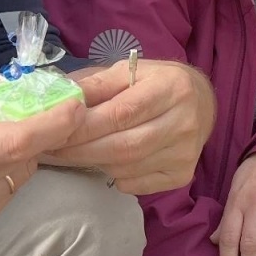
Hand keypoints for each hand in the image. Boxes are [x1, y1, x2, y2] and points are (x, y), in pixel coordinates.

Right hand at [0, 77, 84, 250]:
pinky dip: (6, 170)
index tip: (75, 104)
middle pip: (27, 154)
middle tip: (24, 109)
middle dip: (36, 129)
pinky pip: (10, 189)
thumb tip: (17, 84)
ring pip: (22, 171)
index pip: (17, 141)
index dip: (54, 122)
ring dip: (19, 151)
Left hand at [42, 59, 214, 194]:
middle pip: (124, 146)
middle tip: (53, 149)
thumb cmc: (156, 83)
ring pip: (127, 167)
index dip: (85, 126)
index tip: (54, 131)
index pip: (121, 113)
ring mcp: (186, 152)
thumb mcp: (128, 72)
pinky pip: (137, 184)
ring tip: (75, 153)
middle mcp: (185, 122)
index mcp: (172, 88)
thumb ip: (95, 85)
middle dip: (82, 150)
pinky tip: (107, 162)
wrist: (202, 103)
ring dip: (95, 162)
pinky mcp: (182, 175)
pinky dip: (114, 176)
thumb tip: (61, 99)